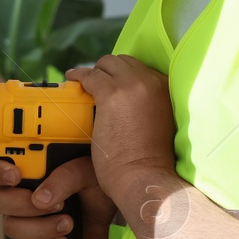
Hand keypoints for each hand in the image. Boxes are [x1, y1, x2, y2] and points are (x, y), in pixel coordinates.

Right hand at [0, 154, 117, 238]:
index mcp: (30, 168)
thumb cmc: (99, 183)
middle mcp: (23, 192)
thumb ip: (65, 177)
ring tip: (68, 223)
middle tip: (55, 205)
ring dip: (40, 229)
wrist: (116, 211)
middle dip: (23, 206)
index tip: (15, 176)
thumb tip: (40, 199)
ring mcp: (28, 218)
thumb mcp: (87, 170)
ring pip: (12, 227)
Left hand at [67, 56, 177, 208]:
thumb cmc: (152, 162)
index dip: (124, 76)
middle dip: (109, 70)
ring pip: (107, 64)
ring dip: (95, 71)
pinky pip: (89, 76)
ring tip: (83, 81)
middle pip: (124, 62)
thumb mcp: (159, 124)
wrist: (145, 176)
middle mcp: (152, 81)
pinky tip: (72, 79)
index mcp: (166, 89)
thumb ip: (150, 108)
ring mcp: (131, 86)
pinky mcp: (111, 95)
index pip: (141, 70)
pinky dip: (78, 75)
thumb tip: (131, 107)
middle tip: (96, 83)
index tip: (114, 84)